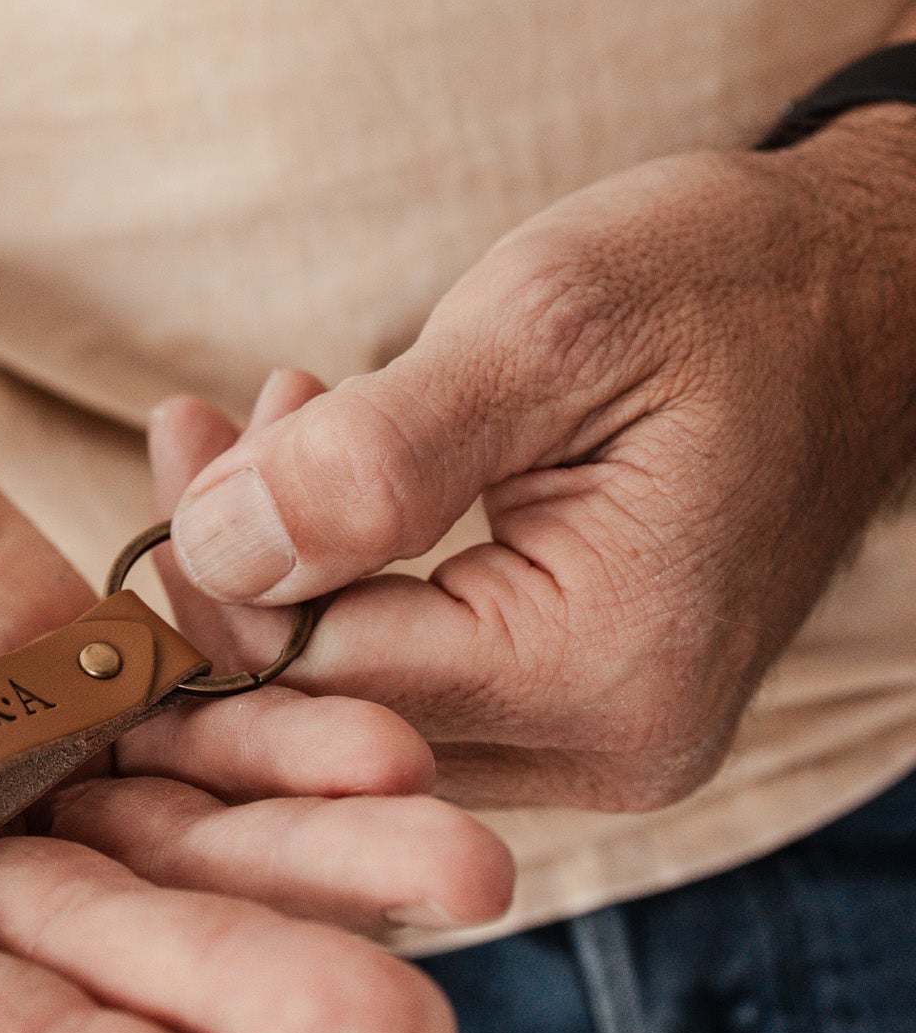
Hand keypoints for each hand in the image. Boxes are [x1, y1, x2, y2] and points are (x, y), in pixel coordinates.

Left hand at [160, 113, 915, 810]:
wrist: (864, 299)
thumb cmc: (727, 288)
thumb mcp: (545, 329)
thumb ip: (370, 456)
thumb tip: (214, 547)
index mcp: (604, 669)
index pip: (327, 675)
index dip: (224, 570)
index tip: (185, 443)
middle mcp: (607, 744)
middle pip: (333, 705)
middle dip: (242, 567)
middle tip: (197, 430)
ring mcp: (601, 740)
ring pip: (366, 693)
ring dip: (292, 566)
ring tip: (273, 420)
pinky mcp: (585, 707)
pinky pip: (420, 673)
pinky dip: (353, 580)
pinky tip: (328, 472)